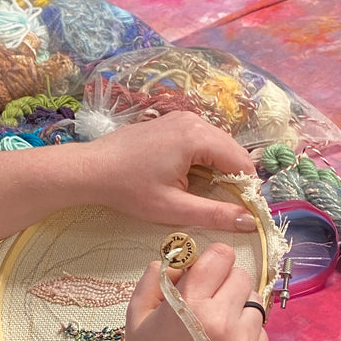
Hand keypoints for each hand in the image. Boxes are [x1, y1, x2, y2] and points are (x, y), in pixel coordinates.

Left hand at [75, 111, 256, 232]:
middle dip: (235, 178)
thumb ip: (214, 214)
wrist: (91, 169)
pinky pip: (201, 140)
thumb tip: (249, 222)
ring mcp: (181, 118)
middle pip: (231, 150)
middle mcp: (194, 121)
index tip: (245, 211)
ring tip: (210, 195)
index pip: (241, 162)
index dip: (248, 188)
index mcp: (197, 137)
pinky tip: (193, 179)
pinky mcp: (171, 122)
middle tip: (229, 206)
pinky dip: (205, 159)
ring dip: (220, 168)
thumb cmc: (129, 189)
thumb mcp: (172, 208)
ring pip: (217, 145)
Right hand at [118, 244, 269, 340]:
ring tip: (216, 332)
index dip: (212, 260)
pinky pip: (261, 333)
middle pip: (242, 276)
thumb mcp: (136, 319)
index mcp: (192, 304)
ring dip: (238, 310)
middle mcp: (224, 320)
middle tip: (208, 304)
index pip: (221, 255)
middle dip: (225, 284)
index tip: (205, 273)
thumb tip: (174, 261)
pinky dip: (246, 335)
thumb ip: (153, 280)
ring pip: (254, 304)